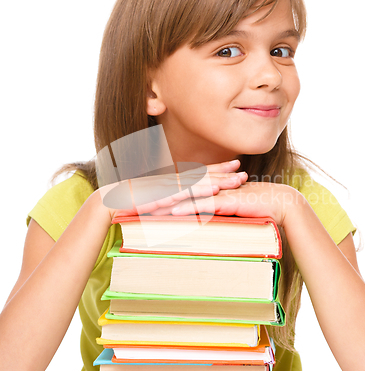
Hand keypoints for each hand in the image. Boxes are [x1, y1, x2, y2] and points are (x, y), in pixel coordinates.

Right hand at [99, 159, 247, 218]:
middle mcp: (175, 180)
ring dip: (221, 181)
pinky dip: (202, 191)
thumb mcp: (158, 200)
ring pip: (201, 182)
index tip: (236, 164)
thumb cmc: (135, 202)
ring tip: (239, 180)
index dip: (219, 169)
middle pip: (205, 175)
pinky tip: (215, 190)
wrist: (114, 200)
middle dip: (226, 173)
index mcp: (175, 180)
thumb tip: (185, 206)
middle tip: (244, 171)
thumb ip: (172, 200)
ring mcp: (171, 186)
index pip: (201, 172)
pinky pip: (187, 192)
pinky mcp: (165, 195)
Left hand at [154, 180, 299, 225]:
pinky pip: (204, 205)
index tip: (143, 204)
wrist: (282, 204)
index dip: (162, 198)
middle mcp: (211, 189)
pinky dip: (188, 209)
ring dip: (166, 203)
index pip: (181, 194)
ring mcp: (219, 193)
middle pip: (179, 193)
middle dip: (156, 198)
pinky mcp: (228, 201)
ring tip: (146, 209)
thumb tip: (202, 222)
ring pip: (187, 198)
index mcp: (210, 190)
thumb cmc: (258, 209)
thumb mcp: (231, 212)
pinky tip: (173, 214)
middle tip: (136, 204)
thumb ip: (216, 214)